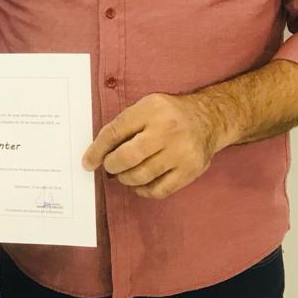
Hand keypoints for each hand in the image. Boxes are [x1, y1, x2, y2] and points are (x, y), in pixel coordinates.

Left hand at [82, 92, 221, 199]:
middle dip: (112, 165)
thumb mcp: (145, 107)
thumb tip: (97, 153)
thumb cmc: (169, 114)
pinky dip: (144, 190)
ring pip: (141, 176)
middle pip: (128, 157)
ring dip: (126, 178)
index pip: (115, 132)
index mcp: (152, 110)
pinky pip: (159, 190)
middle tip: (111, 166)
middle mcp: (168, 131)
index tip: (88, 162)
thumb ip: (123, 126)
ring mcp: (181, 152)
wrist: (209, 119)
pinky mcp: (190, 170)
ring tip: (125, 173)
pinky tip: (141, 183)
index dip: (97, 150)